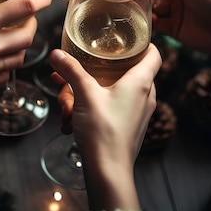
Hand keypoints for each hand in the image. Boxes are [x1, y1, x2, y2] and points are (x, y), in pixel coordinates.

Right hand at [49, 45, 160, 210]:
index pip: (153, 53)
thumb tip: (56, 54)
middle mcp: (145, 96)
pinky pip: (111, 110)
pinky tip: (70, 121)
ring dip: (87, 96)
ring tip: (66, 107)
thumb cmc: (103, 130)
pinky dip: (92, 110)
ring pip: (113, 93)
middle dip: (94, 74)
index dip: (142, 43)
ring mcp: (139, 114)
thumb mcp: (84, 94)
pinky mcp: (129, 127)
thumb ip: (71, 71)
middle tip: (73, 77)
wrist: (108, 172)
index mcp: (141, 82)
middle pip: (125, 73)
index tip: (125, 37)